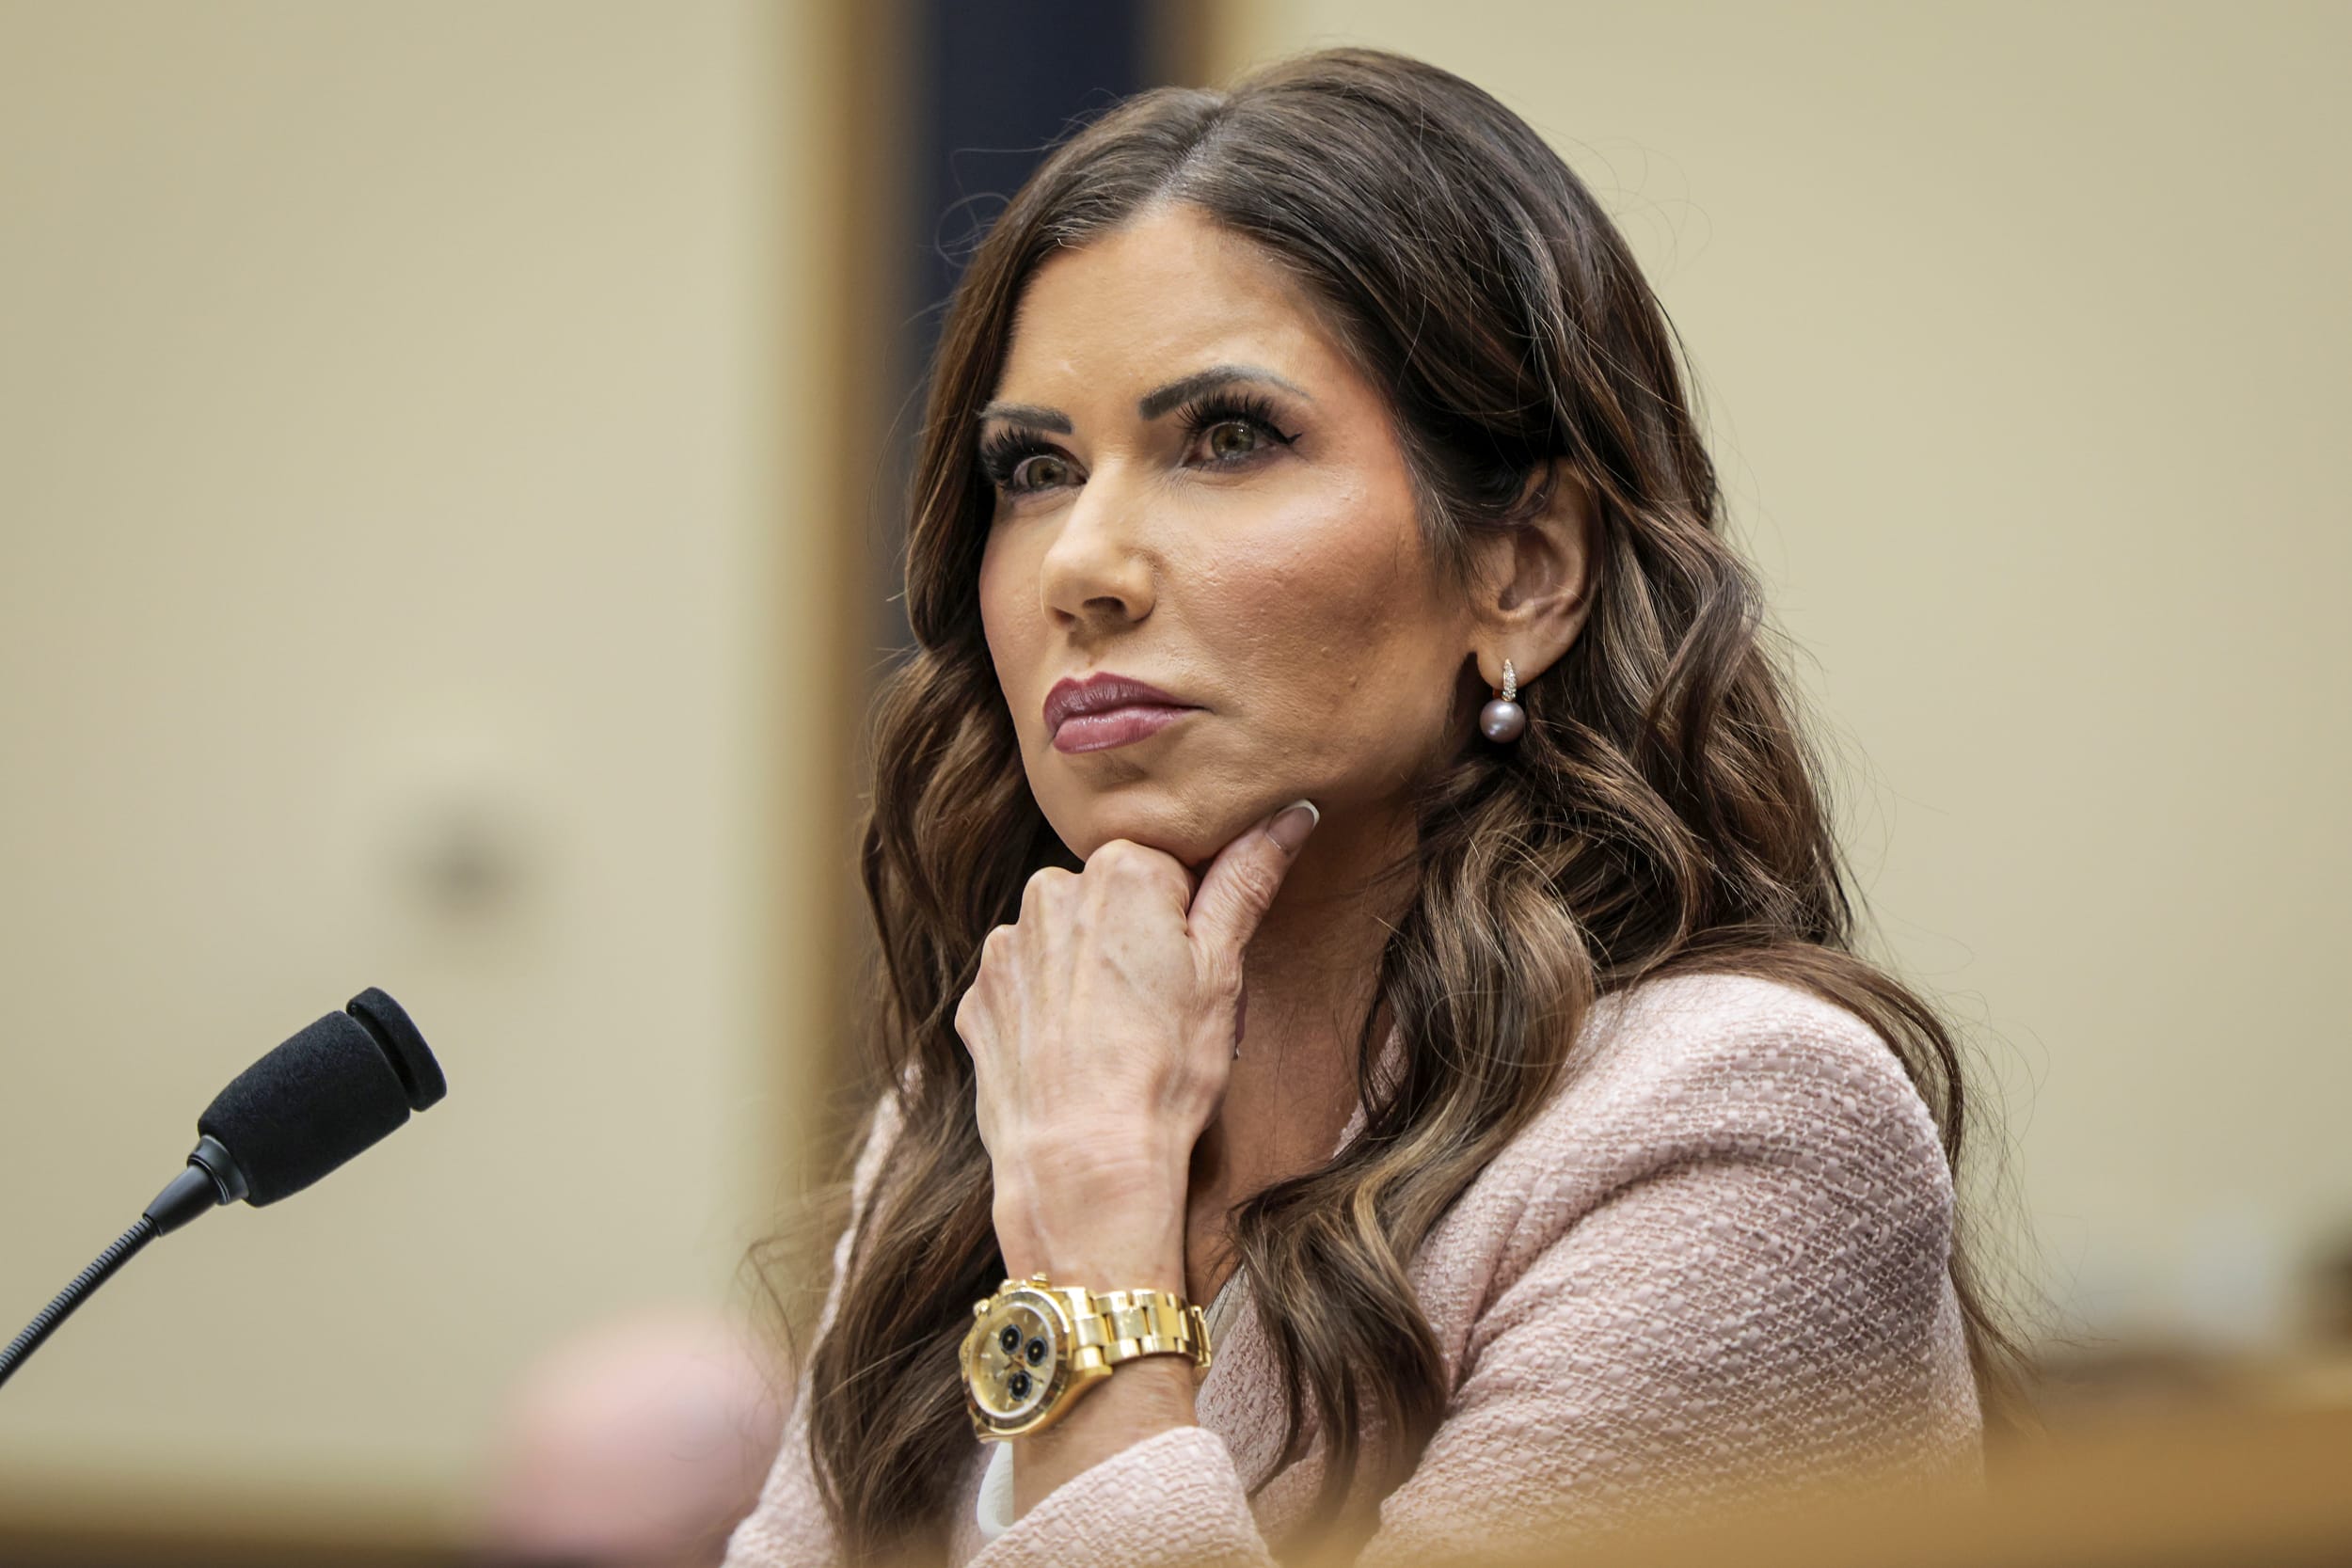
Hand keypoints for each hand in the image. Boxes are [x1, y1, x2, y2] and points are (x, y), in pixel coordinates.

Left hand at [953, 800, 1319, 1287]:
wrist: (1082, 1163)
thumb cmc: (1166, 1070)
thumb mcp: (1223, 972)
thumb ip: (1247, 880)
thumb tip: (1289, 813)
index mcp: (1122, 870)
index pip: (1171, 869)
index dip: (1191, 926)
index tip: (1193, 974)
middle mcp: (1050, 891)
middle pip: (1111, 900)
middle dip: (1137, 942)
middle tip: (1162, 1014)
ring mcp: (1006, 947)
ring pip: (1066, 943)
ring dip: (1089, 975)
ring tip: (1117, 1042)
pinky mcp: (979, 998)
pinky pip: (1025, 988)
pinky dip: (1049, 1014)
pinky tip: (1075, 1057)